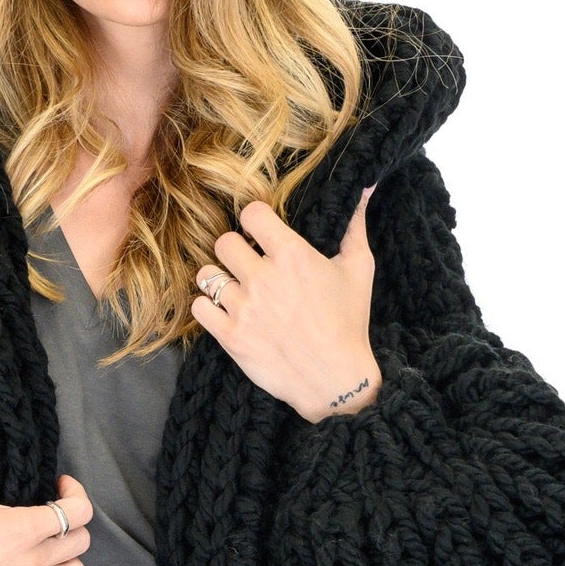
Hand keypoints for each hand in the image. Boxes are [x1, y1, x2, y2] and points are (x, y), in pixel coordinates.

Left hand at [191, 183, 383, 422]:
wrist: (335, 380)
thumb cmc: (349, 323)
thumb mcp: (359, 269)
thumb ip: (354, 225)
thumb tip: (365, 186)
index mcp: (292, 255)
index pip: (251, 214)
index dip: (255, 220)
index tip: (262, 232)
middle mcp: (263, 278)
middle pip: (224, 242)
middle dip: (236, 251)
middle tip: (248, 264)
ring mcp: (243, 308)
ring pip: (206, 275)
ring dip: (218, 279)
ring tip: (234, 288)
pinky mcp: (230, 336)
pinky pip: (199, 308)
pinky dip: (209, 308)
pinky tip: (226, 311)